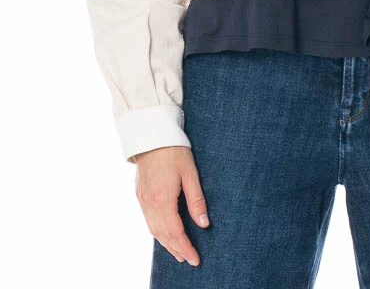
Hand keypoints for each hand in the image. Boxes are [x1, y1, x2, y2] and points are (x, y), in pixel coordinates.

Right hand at [134, 146, 209, 266]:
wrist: (152, 135)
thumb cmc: (175, 150)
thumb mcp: (190, 173)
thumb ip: (196, 200)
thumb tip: (204, 223)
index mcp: (163, 199)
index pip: (175, 232)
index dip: (186, 247)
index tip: (195, 259)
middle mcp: (149, 203)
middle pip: (163, 235)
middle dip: (176, 249)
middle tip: (189, 260)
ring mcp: (142, 200)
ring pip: (154, 230)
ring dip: (166, 244)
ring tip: (178, 253)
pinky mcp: (140, 195)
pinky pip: (148, 221)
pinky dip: (158, 232)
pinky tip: (165, 235)